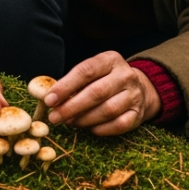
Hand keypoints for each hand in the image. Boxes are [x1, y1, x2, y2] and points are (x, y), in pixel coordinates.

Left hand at [44, 51, 160, 135]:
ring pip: (107, 110)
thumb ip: (73, 83)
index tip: (49, 100)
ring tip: (70, 122)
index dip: (66, 86)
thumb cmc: (105, 80)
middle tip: (54, 117)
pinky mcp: (138, 114)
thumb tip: (50, 98)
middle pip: (97, 92)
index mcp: (110, 60)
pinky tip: (89, 128)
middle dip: (72, 107)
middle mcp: (125, 75)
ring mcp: (134, 95)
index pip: (86, 71)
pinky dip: (101, 129)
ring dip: (84, 119)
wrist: (139, 89)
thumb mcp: (92, 73)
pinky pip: (118, 125)